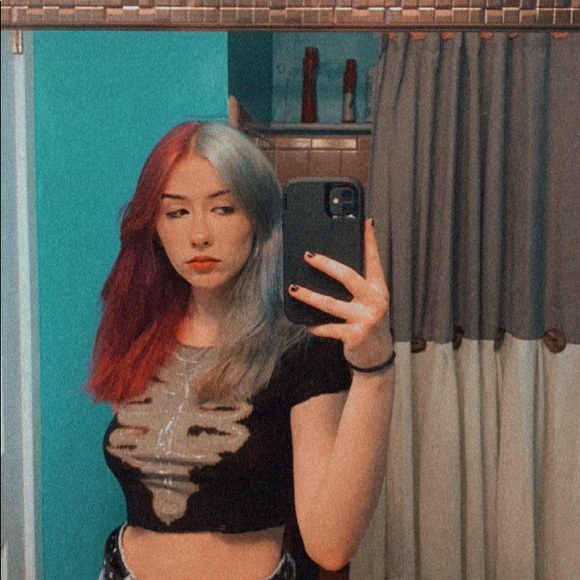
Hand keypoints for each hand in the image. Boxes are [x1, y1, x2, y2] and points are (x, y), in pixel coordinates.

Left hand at [288, 219, 392, 367]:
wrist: (376, 356)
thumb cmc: (368, 322)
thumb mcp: (369, 302)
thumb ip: (358, 285)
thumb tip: (330, 264)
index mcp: (379, 288)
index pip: (373, 260)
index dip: (369, 241)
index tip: (364, 221)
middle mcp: (376, 301)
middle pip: (348, 277)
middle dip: (326, 264)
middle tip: (307, 256)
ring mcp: (366, 319)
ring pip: (331, 303)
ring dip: (309, 296)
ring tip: (293, 288)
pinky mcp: (355, 335)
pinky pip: (329, 328)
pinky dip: (315, 326)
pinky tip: (304, 323)